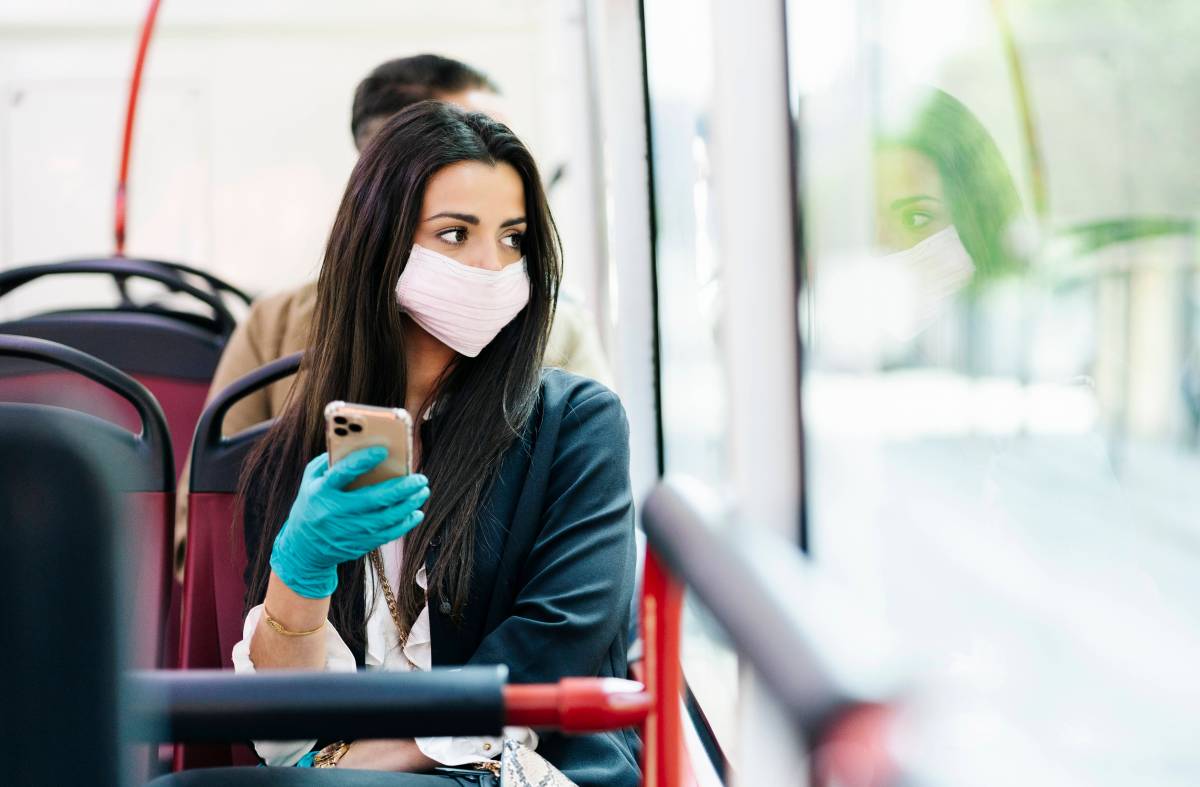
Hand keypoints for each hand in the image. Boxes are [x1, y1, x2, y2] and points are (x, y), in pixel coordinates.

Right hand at [270, 447, 429, 598]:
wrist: (303, 548)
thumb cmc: (312, 502)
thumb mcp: (311, 480)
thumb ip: (331, 462)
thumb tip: (362, 445)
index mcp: (321, 491)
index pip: (342, 473)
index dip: (362, 461)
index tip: (383, 450)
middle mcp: (334, 512)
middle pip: (374, 499)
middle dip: (401, 488)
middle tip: (420, 478)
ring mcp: (347, 531)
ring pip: (385, 518)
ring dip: (408, 504)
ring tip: (422, 491)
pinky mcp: (358, 545)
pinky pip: (386, 534)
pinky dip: (404, 524)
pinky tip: (416, 512)